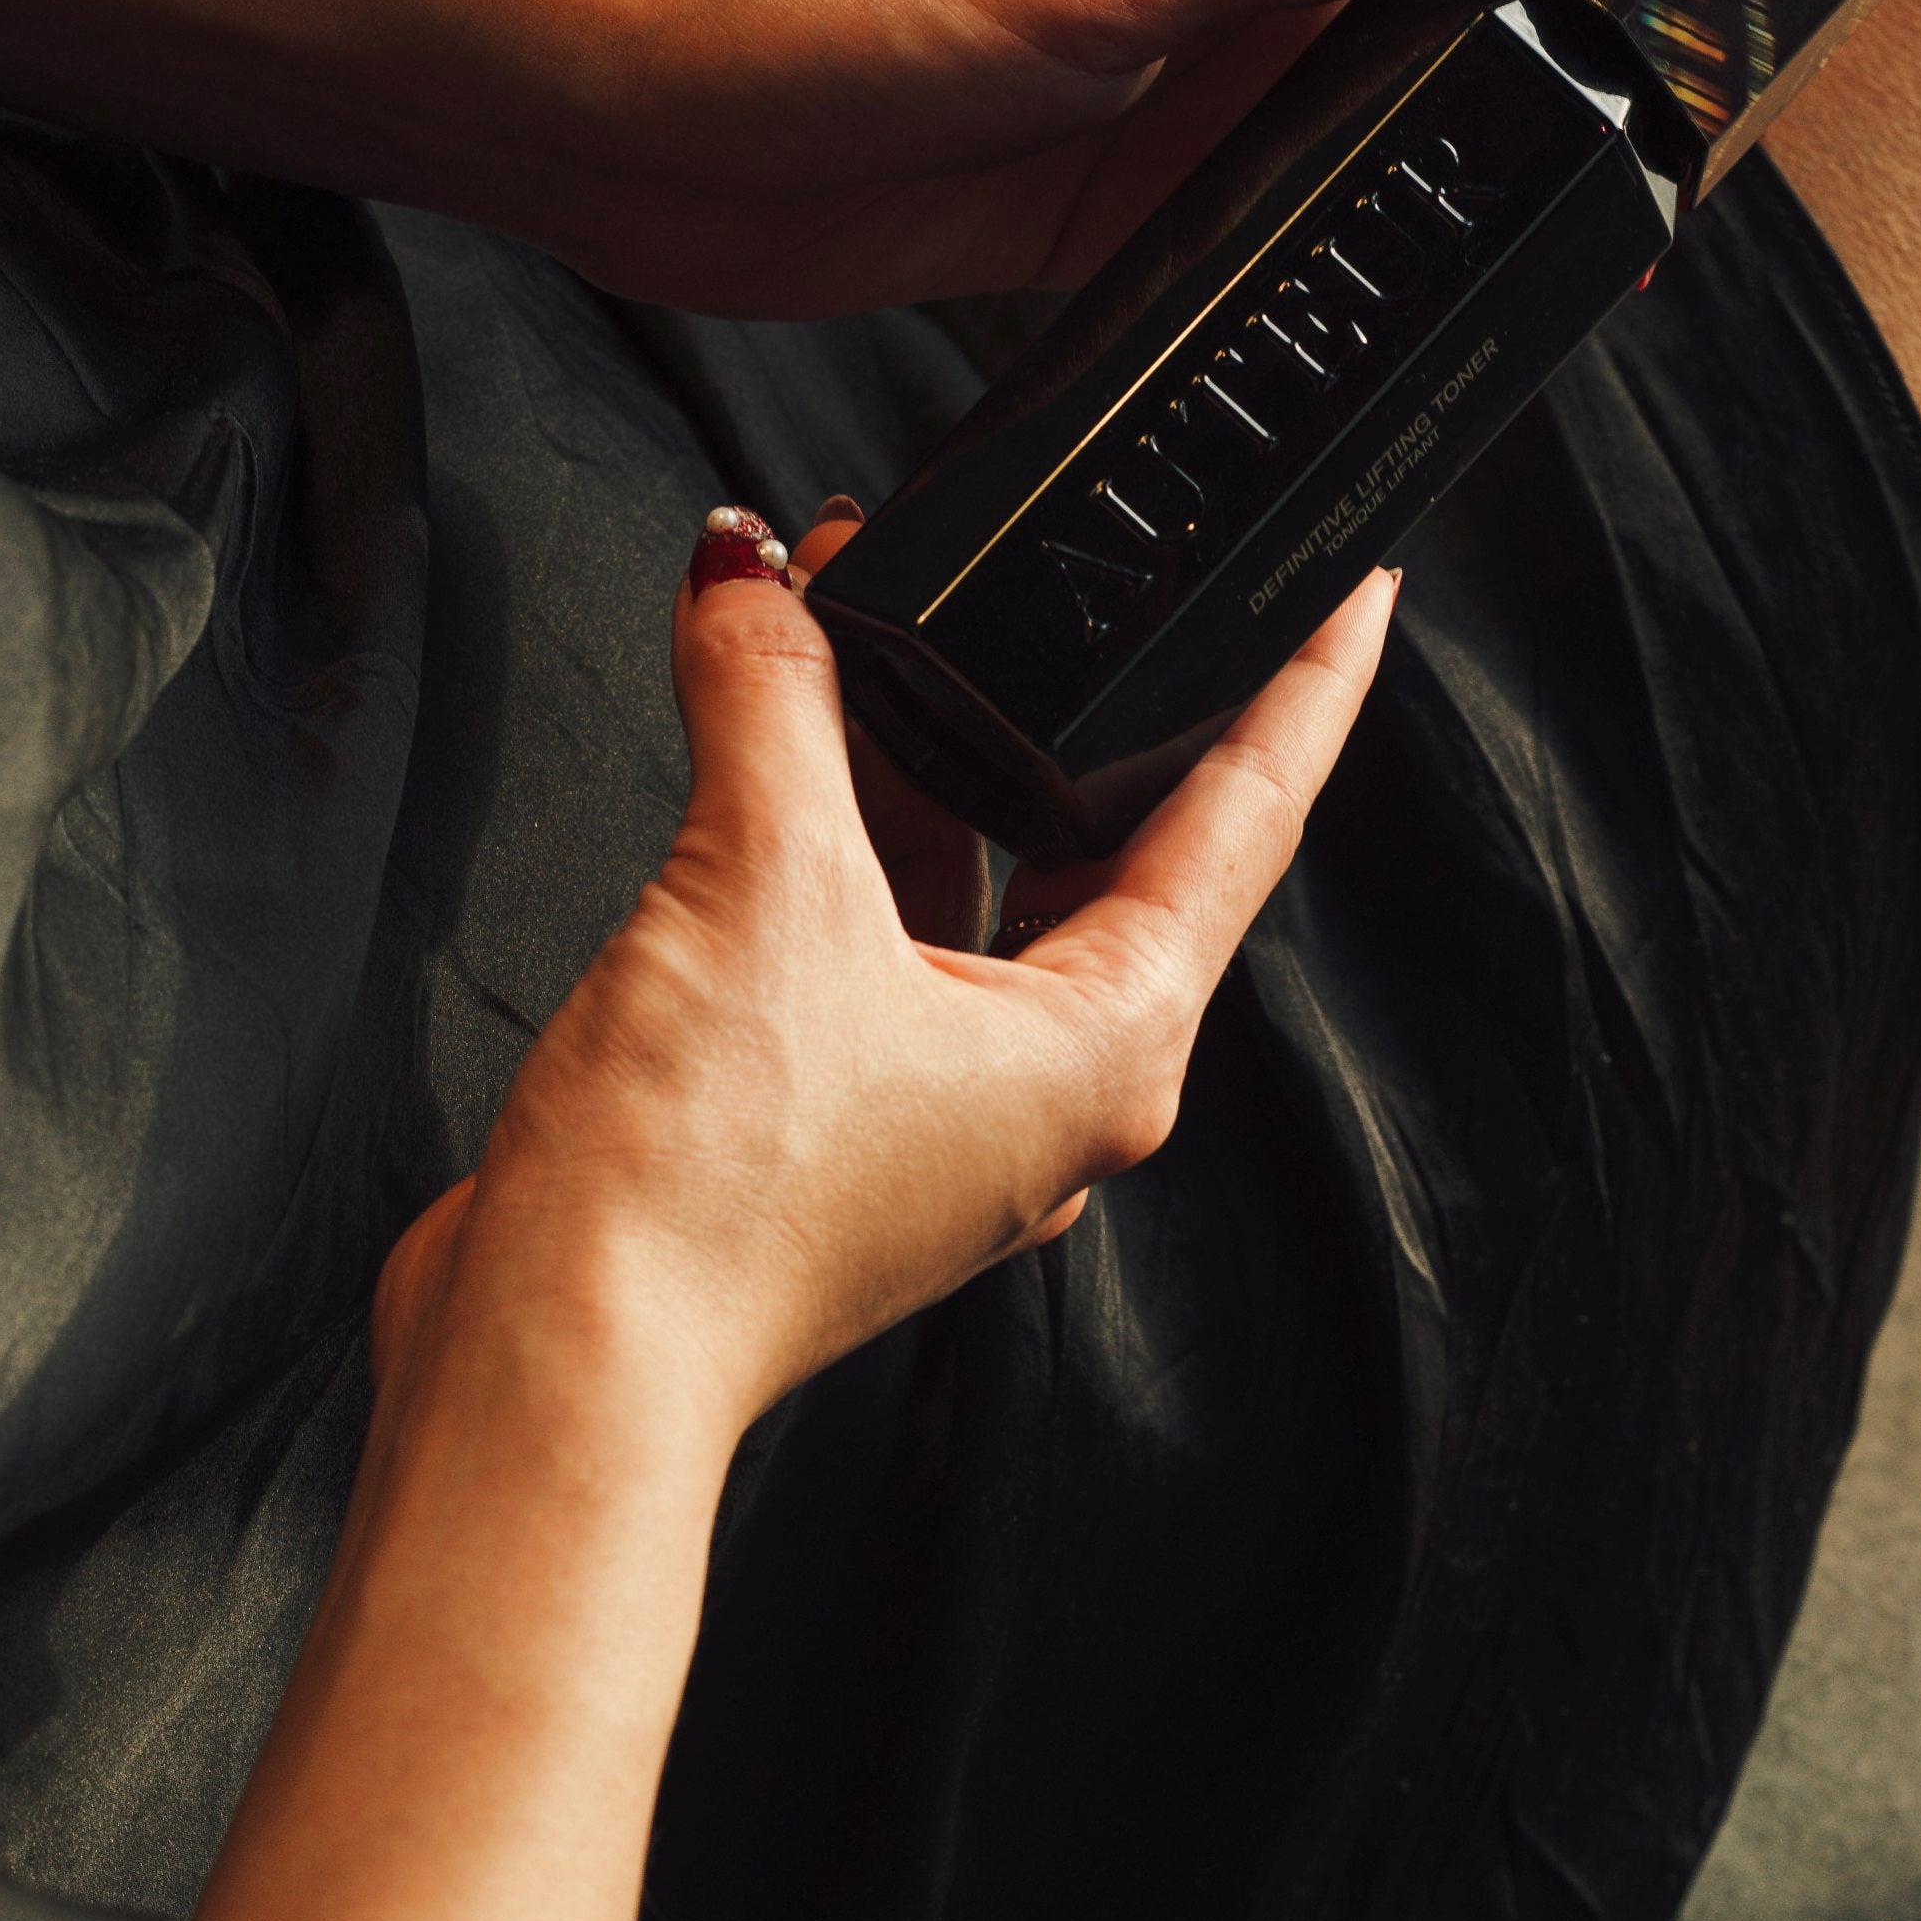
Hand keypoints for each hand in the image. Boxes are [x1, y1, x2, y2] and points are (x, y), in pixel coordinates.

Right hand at [384, 508, 1395, 1453]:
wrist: (562, 1359)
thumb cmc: (703, 1199)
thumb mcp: (760, 883)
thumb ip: (772, 700)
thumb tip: (753, 578)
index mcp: (1110, 1046)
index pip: (1249, 818)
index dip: (1306, 683)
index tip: (1358, 586)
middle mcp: (1053, 1090)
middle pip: (1108, 843)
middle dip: (1071, 693)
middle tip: (1080, 561)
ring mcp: (948, 1113)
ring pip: (977, 885)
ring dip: (925, 751)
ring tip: (863, 605)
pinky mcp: (844, 1123)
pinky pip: (878, 936)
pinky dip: (842, 831)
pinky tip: (781, 740)